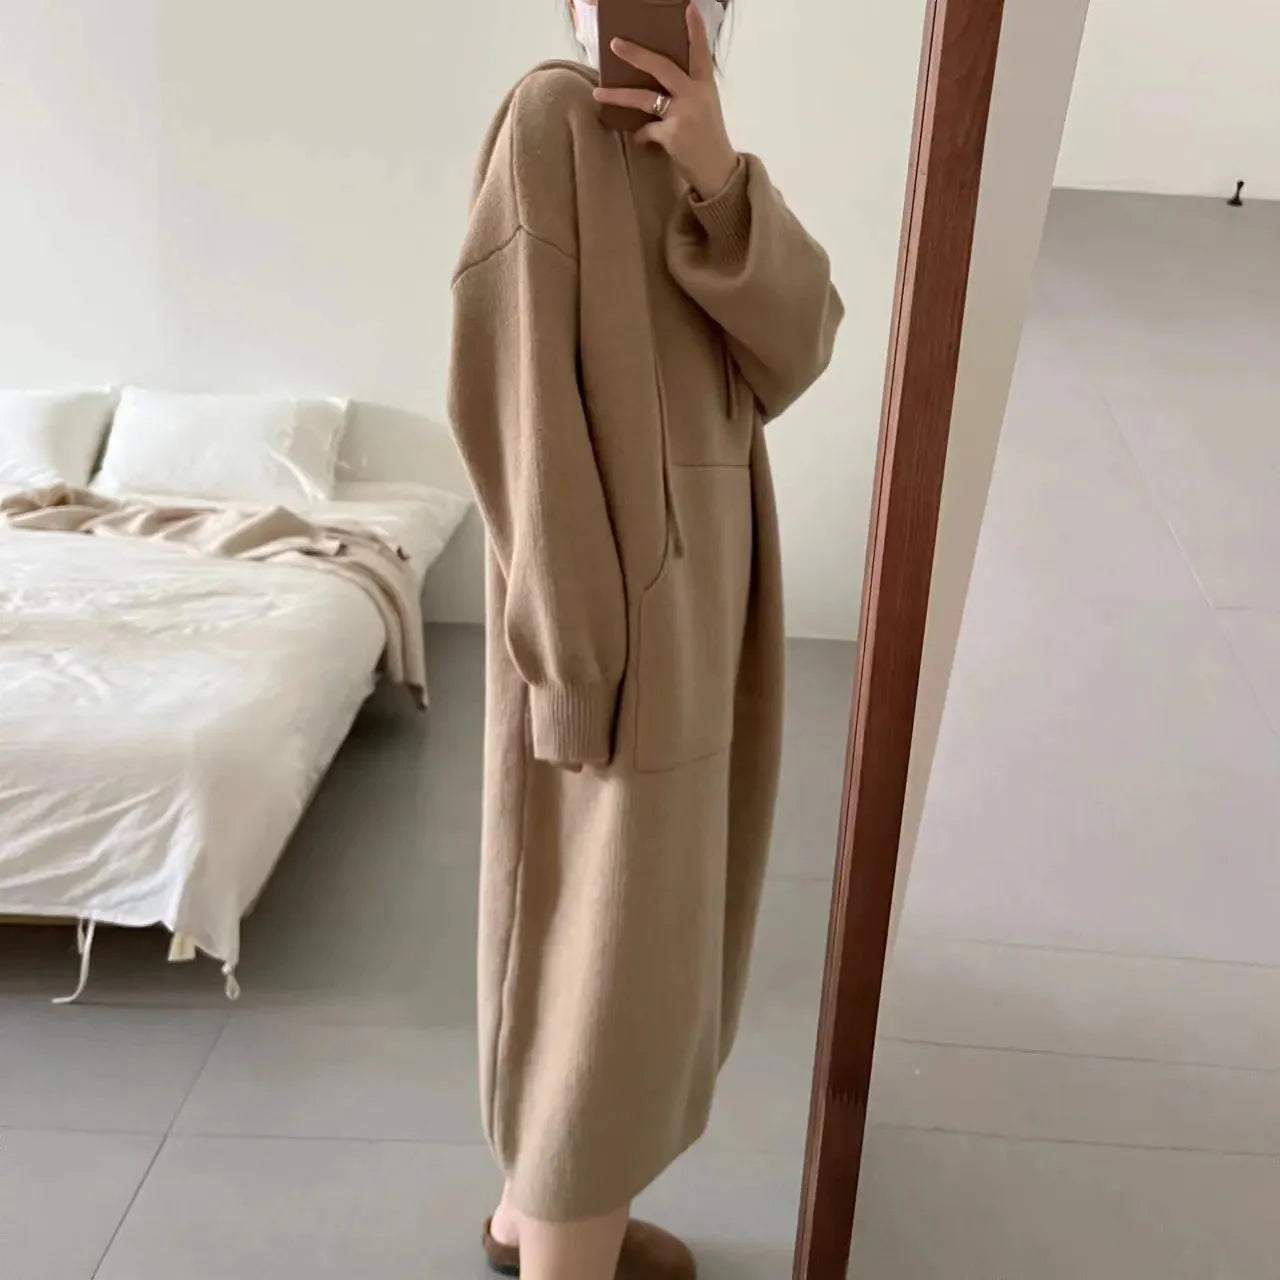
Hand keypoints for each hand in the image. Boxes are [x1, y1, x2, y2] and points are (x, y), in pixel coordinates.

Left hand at [593, 3, 738, 199]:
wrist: (718, 171)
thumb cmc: (708, 139)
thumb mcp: (704, 108)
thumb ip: (686, 93)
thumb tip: (655, 87)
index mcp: (704, 85)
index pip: (700, 52)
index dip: (696, 30)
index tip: (690, 8)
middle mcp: (695, 95)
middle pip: (662, 67)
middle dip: (636, 54)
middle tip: (615, 44)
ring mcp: (683, 114)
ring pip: (644, 99)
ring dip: (618, 96)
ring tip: (598, 94)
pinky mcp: (672, 134)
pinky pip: (646, 130)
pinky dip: (642, 135)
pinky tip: (643, 140)